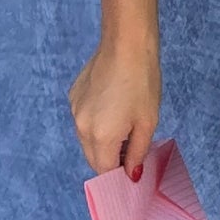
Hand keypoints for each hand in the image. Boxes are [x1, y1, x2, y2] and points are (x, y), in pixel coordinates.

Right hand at [69, 29, 161, 179]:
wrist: (126, 45)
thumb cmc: (143, 83)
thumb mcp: (147, 122)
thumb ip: (137, 153)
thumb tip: (131, 175)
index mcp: (101, 137)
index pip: (105, 170)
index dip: (118, 174)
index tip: (132, 170)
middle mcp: (81, 127)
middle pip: (93, 157)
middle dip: (110, 159)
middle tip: (131, 148)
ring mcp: (74, 110)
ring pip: (86, 139)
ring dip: (102, 140)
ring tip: (123, 123)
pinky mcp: (73, 96)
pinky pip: (83, 120)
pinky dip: (95, 122)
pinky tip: (112, 105)